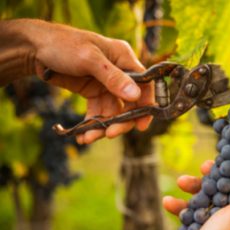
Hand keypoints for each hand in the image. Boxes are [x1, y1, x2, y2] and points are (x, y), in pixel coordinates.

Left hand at [0, 19, 153, 143]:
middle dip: (121, 121)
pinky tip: (83, 135)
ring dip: (103, 127)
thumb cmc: (64, 45)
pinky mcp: (93, 93)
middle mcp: (119, 72)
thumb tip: (135, 96)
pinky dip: (92, 125)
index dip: (146, 105)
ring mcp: (106, 84)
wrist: (35, 48)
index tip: (141, 125)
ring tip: (88, 138)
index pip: (144, 84)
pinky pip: (98, 113)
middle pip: (130, 103)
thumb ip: (113, 78)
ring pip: (113, 112)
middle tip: (109, 134)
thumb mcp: (89, 59)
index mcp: (124, 58)